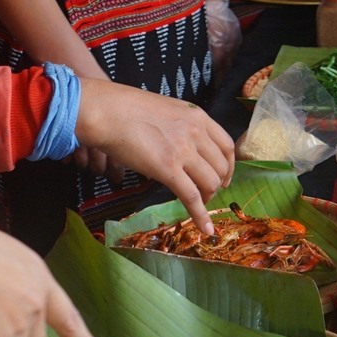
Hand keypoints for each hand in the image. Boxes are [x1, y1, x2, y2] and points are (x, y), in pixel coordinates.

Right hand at [74, 79, 234, 234]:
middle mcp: (196, 132)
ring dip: (207, 197)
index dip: (228, 166)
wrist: (108, 111)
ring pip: (210, 183)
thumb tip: (182, 144)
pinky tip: (205, 228)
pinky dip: (200, 216)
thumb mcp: (166, 110)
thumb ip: (181, 126)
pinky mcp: (168, 169)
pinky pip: (191, 197)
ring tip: (198, 202)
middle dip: (216, 184)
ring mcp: (183, 151)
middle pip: (220, 167)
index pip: (227, 145)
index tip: (223, 177)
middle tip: (206, 192)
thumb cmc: (127, 108)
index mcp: (197, 116)